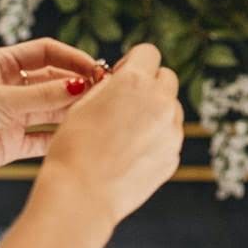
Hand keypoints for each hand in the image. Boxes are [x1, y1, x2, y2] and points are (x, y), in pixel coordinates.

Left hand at [0, 38, 102, 195]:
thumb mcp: (1, 101)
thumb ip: (43, 94)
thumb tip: (79, 84)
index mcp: (0, 64)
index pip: (45, 52)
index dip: (70, 57)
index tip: (93, 68)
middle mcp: (8, 87)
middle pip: (51, 79)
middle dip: (75, 84)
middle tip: (101, 91)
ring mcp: (11, 114)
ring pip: (50, 107)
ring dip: (70, 109)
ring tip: (94, 111)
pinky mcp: (11, 141)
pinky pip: (42, 136)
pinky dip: (58, 136)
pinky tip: (75, 135)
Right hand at [41, 43, 183, 228]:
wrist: (80, 195)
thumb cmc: (73, 149)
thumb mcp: (83, 103)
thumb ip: (110, 86)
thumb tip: (121, 78)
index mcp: (135, 81)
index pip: (149, 52)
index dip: (134, 62)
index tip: (122, 76)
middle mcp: (160, 101)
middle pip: (167, 77)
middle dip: (150, 84)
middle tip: (127, 103)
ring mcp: (171, 130)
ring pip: (172, 108)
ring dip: (156, 112)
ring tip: (126, 133)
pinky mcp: (174, 155)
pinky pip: (170, 136)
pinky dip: (157, 138)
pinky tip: (131, 153)